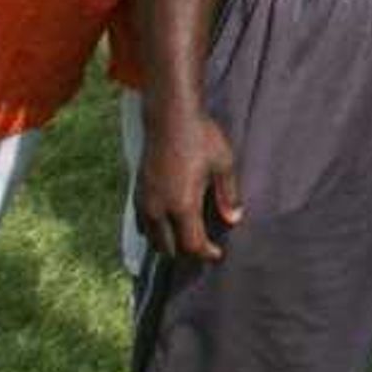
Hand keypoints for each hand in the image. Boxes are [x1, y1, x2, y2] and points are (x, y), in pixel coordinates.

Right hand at [138, 109, 246, 263]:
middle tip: (205, 248)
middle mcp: (159, 209)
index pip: (192, 245)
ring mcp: (145, 203)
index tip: (218, 254)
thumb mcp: (222, 164)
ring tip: (187, 238)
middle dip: (188, 253)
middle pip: (170, 249)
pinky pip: (143, 226)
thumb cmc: (200, 138)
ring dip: (169, 245)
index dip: (206, 254)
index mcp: (182, 205)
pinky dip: (155, 233)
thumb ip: (228, 195)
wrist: (170, 117)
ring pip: (153, 240)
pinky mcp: (137, 194)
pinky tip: (169, 225)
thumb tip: (234, 219)